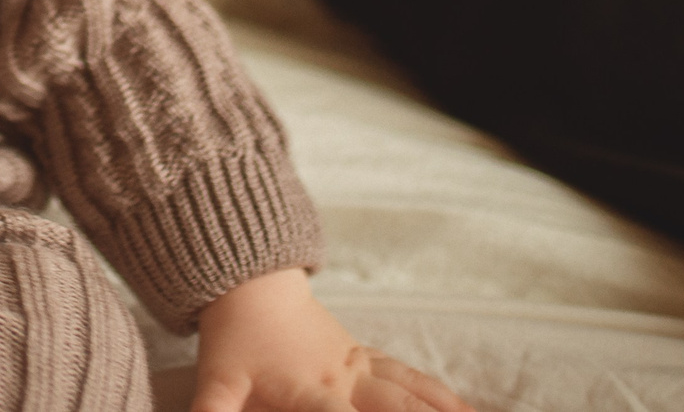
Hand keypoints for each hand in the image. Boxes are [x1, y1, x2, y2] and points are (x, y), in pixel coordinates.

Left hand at [192, 269, 475, 411]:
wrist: (248, 283)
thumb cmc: (233, 340)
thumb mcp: (215, 382)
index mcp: (312, 391)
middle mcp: (346, 380)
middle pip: (399, 409)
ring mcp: (362, 367)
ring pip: (414, 394)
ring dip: (446, 411)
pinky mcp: (368, 357)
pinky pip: (413, 377)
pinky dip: (442, 395)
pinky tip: (468, 408)